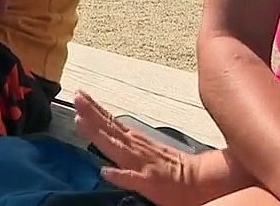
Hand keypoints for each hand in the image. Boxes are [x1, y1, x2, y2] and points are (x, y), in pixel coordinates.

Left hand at [74, 91, 242, 205]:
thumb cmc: (175, 169)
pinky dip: (119, 174)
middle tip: (77, 96)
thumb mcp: (150, 149)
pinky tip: (105, 171)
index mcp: (138, 142)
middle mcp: (138, 149)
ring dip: (99, 135)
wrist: (202, 183)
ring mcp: (143, 165)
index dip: (95, 110)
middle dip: (92, 113)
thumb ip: (130, 141)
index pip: (113, 122)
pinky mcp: (150, 184)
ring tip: (81, 121)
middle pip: (111, 129)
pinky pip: (132, 179)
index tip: (80, 96)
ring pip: (117, 148)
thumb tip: (111, 129)